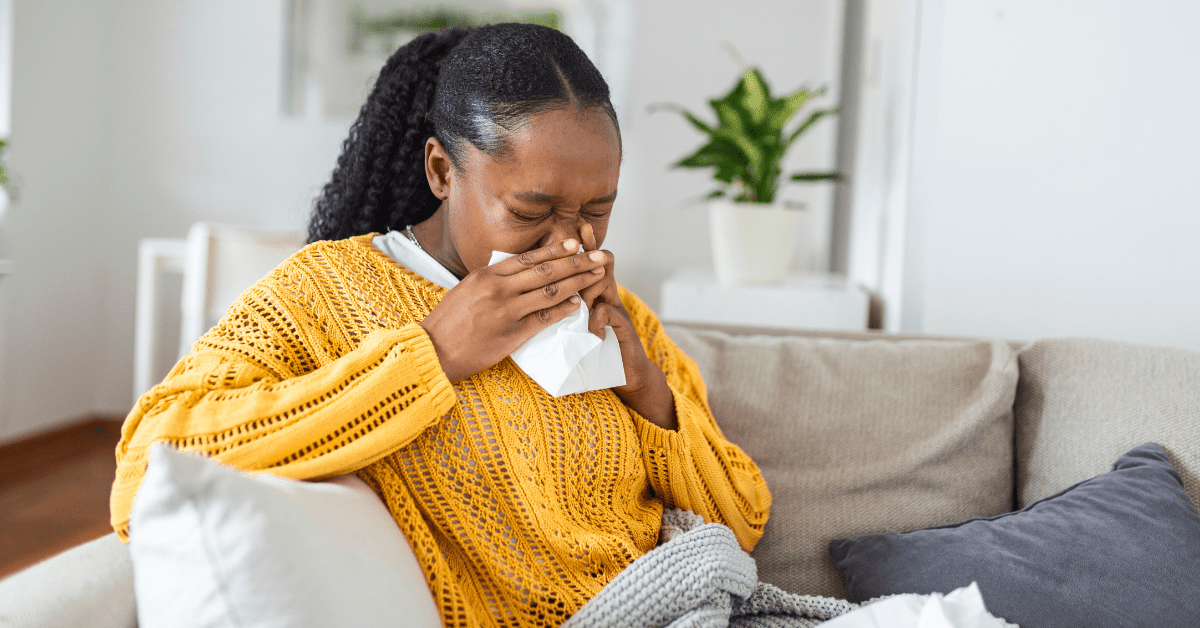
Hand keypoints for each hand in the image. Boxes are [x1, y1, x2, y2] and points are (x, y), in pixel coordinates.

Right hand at [420, 238, 608, 382]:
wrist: (434, 350)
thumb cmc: (449, 322)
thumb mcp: (468, 290)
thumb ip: (493, 279)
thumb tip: (517, 270)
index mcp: (487, 275)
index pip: (528, 258)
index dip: (555, 249)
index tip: (575, 243)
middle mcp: (499, 289)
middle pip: (546, 271)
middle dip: (577, 262)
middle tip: (599, 256)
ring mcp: (507, 311)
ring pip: (550, 291)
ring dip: (578, 282)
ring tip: (596, 276)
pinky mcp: (512, 334)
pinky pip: (544, 318)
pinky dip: (563, 310)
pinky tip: (578, 304)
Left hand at [578, 224, 677, 429]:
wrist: (625, 374)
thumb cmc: (594, 349)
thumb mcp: (576, 326)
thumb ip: (564, 309)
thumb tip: (536, 297)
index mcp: (593, 295)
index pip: (585, 265)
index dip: (583, 246)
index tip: (576, 228)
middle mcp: (606, 297)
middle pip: (600, 266)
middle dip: (590, 251)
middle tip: (582, 236)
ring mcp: (616, 310)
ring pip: (604, 285)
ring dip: (591, 288)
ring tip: (585, 294)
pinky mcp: (623, 328)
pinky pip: (609, 314)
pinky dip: (598, 320)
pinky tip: (593, 330)